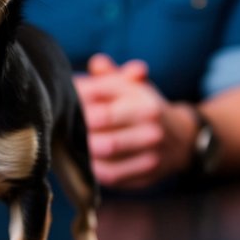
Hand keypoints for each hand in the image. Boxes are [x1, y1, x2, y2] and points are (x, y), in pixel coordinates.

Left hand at [73, 55, 196, 188]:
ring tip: (65, 141)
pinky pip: (112, 175)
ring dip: (81, 148)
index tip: (61, 103)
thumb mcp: (133, 86)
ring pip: (105, 154)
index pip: (101, 105)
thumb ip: (112, 75)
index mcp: (146, 105)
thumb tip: (97, 63)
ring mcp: (151, 155)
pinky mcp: (146, 176)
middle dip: (76, 127)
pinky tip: (82, 159)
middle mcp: (151, 130)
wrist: (182, 139)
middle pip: (101, 130)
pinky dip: (92, 168)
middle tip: (58, 125)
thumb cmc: (145, 107)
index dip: (76, 104)